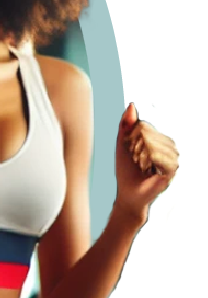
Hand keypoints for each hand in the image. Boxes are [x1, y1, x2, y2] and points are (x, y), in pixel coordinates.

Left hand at [114, 101, 178, 221]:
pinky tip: (147, 167)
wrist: (128, 193)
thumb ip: (126, 126)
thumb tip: (131, 104)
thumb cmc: (127, 169)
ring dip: (142, 154)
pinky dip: (152, 161)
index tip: (130, 149)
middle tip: (135, 158)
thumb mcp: (122, 145)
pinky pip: (165, 159)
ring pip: (157, 145)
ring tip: (140, 163)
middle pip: (150, 134)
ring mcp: (173, 159)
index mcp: (159, 140)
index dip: (132, 137)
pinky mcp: (174, 171)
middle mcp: (169, 148)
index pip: (144, 126)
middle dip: (136, 146)